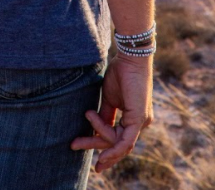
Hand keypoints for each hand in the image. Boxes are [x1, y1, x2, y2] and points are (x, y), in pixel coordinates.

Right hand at [71, 52, 152, 173]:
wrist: (130, 57)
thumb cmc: (121, 72)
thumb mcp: (109, 98)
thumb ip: (104, 116)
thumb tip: (94, 131)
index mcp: (134, 118)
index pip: (116, 138)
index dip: (101, 145)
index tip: (83, 148)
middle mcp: (140, 123)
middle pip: (116, 143)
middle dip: (94, 145)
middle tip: (73, 145)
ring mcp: (141, 122)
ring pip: (117, 143)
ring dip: (97, 140)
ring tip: (81, 131)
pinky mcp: (139, 120)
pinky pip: (125, 142)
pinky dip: (113, 151)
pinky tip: (102, 157)